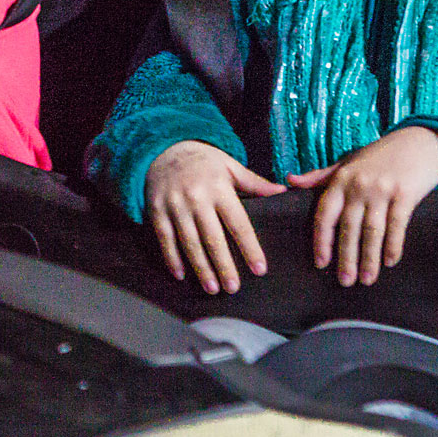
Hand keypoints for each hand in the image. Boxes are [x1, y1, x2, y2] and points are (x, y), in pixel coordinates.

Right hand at [143, 140, 285, 294]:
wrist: (163, 148)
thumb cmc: (203, 162)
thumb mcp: (229, 166)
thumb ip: (254, 182)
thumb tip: (281, 191)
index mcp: (219, 188)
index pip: (238, 223)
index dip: (249, 248)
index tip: (260, 269)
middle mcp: (196, 198)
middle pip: (213, 238)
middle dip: (224, 265)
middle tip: (233, 288)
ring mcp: (174, 205)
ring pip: (189, 242)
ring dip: (201, 268)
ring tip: (212, 288)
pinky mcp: (156, 211)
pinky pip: (165, 239)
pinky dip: (172, 258)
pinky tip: (181, 275)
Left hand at [289, 126, 437, 285]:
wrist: (417, 143)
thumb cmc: (378, 156)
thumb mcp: (347, 163)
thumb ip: (320, 176)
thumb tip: (289, 181)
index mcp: (341, 180)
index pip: (325, 215)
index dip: (322, 241)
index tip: (320, 263)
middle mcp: (359, 186)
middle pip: (348, 228)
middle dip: (346, 258)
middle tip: (345, 282)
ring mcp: (382, 190)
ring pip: (372, 231)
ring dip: (369, 259)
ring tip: (367, 280)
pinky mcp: (405, 194)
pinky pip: (397, 226)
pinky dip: (393, 246)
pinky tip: (389, 262)